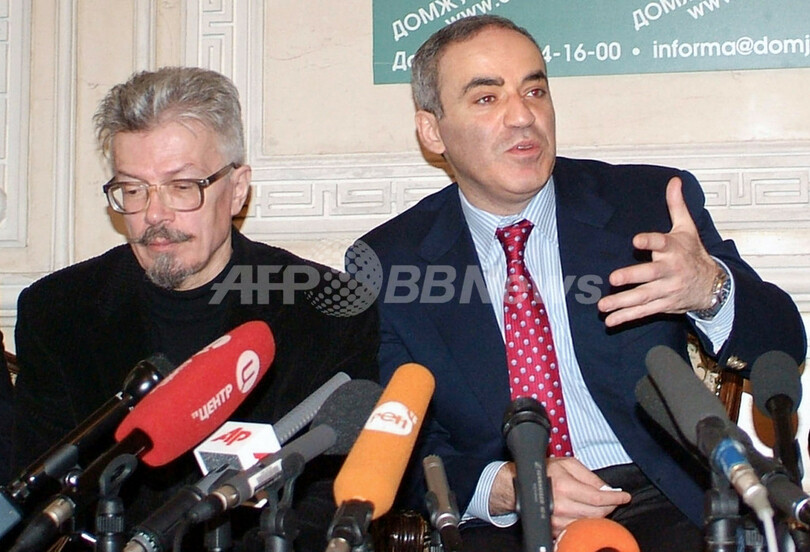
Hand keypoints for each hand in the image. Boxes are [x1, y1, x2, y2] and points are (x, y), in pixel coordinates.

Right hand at [488, 459, 630, 536]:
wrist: (519, 485)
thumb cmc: (544, 471)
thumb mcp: (567, 464)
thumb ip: (589, 476)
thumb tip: (607, 489)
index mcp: (565, 486)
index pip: (598, 497)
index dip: (615, 498)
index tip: (624, 496)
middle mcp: (561, 505)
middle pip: (597, 513)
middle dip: (609, 507)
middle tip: (612, 500)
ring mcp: (557, 520)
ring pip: (589, 523)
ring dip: (598, 516)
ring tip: (599, 506)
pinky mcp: (553, 528)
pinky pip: (577, 529)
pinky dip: (586, 522)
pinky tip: (587, 514)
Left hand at [597, 177, 718, 326]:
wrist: (713, 285)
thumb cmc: (694, 253)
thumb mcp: (687, 229)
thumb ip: (676, 206)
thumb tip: (674, 181)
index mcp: (674, 249)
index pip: (662, 243)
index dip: (650, 241)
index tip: (636, 240)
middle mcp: (671, 270)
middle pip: (651, 274)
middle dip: (632, 276)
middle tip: (613, 278)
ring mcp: (667, 290)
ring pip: (644, 296)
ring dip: (622, 302)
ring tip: (603, 305)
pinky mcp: (664, 304)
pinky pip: (644, 312)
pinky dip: (627, 317)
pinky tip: (610, 320)